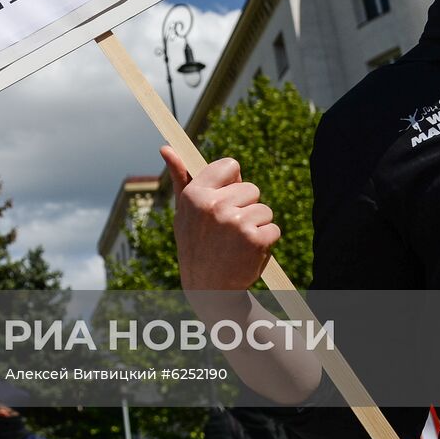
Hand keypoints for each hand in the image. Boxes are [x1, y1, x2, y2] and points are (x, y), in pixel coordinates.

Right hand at [161, 146, 278, 298]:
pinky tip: (248, 253)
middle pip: (251, 189)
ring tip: (238, 243)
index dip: (232, 182)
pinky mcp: (255, 239)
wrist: (210, 290)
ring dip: (257, 226)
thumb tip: (166, 148)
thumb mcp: (183, 212)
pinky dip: (266, 242)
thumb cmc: (196, 245)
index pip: (230, 165)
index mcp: (195, 194)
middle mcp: (214, 205)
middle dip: (246, 207)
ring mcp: (236, 222)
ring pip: (265, 209)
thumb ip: (179, 178)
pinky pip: (274, 229)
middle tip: (229, 230)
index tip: (226, 200)